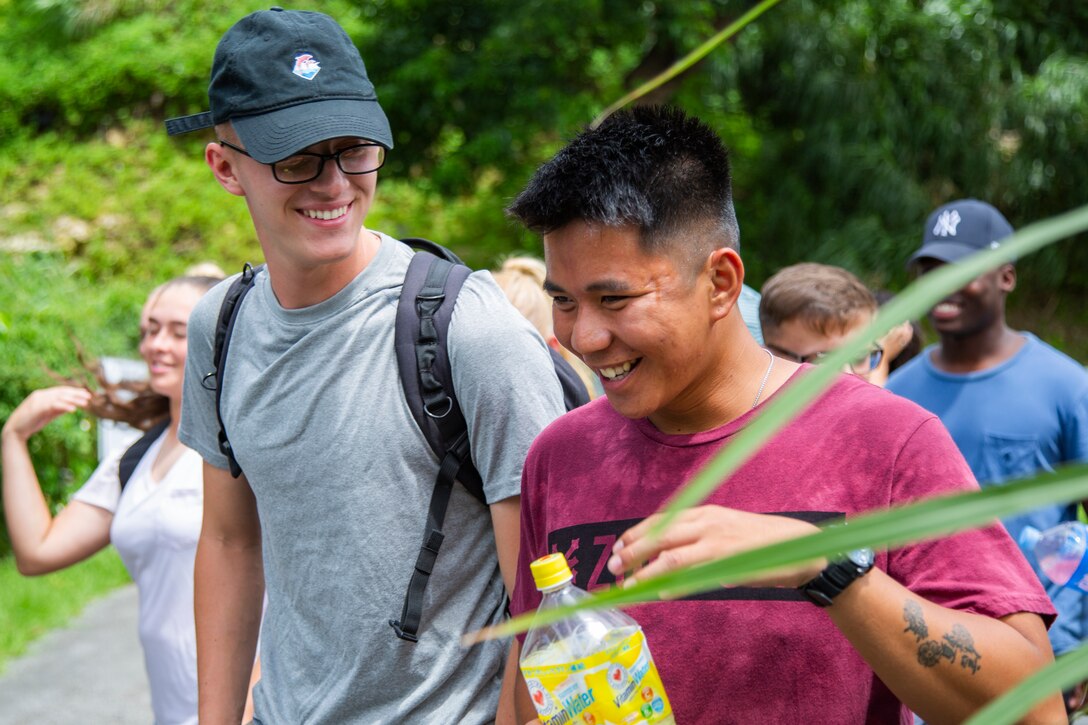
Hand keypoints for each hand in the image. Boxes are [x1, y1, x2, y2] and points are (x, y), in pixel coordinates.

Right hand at [2, 386, 91, 441]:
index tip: (86, 394)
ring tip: (85, 403)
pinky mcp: (37, 408)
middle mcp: (40, 395)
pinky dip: (64, 406)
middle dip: (76, 394)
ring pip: (59, 397)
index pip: (61, 390)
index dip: (74, 391)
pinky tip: (73, 409)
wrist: (16, 431)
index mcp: (43, 395)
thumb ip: (59, 409)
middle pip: (62, 392)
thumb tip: (72, 406)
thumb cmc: (32, 422)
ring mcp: (38, 401)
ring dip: (73, 400)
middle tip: (89, 397)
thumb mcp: (48, 414)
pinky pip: (53, 405)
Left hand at [606, 505, 825, 589]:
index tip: (619, 546)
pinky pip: (694, 574)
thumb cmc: (761, 541)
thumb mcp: (725, 530)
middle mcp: (707, 522)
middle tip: (613, 566)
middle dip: (632, 551)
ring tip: (629, 584)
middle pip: (659, 535)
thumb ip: (698, 540)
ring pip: (671, 555)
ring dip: (646, 571)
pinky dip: (673, 584)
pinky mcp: (729, 562)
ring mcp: (717, 542)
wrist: (802, 546)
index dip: (637, 534)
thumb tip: (667, 558)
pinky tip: (659, 593)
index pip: (661, 520)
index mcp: (704, 512)